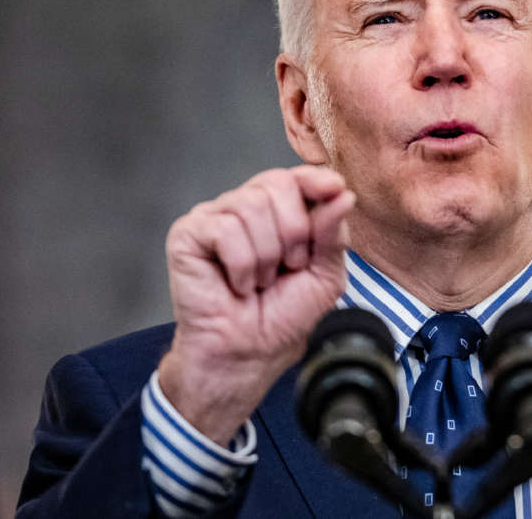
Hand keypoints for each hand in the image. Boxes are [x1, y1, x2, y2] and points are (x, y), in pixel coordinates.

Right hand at [157, 166, 355, 444]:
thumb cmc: (282, 318)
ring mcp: (214, 218)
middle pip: (276, 184)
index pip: (296, 177)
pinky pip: (225, 228)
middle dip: (293, 232)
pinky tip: (237, 284)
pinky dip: (241, 264)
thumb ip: (333, 234)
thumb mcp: (324, 276)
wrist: (248, 355)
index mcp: (277, 213)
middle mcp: (244, 208)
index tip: (335, 187)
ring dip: (266, 256)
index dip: (314, 179)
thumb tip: (343, 193)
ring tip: (259, 282)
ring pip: (251, 205)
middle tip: (286, 268)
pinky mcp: (188, 234)